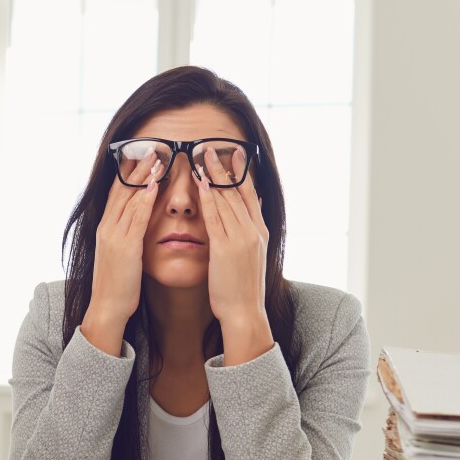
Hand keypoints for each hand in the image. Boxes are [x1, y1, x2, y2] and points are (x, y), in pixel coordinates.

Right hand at [80, 152, 161, 355]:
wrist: (108, 308)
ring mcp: (113, 236)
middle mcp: (107, 227)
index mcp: (107, 228)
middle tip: (151, 144)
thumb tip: (140, 224)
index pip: (118, 192)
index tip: (143, 153)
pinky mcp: (123, 247)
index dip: (130, 171)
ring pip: (128, 198)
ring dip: (143, 175)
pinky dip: (144, 199)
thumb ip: (130, 236)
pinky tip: (154, 185)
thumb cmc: (120, 285)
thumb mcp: (123, 255)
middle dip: (136, 166)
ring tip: (157, 156)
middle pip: (121, 188)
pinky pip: (134, 218)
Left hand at [194, 147, 274, 364]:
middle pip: (239, 191)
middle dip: (226, 166)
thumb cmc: (242, 290)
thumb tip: (246, 217)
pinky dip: (209, 198)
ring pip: (228, 199)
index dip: (241, 172)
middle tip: (214, 145)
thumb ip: (246, 235)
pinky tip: (200, 183)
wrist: (245, 314)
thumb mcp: (249, 257)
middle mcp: (254, 231)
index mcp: (259, 232)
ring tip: (204, 154)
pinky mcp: (226, 248)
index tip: (234, 153)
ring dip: (215, 175)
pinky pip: (216, 217)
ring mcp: (242, 238)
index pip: (250, 194)